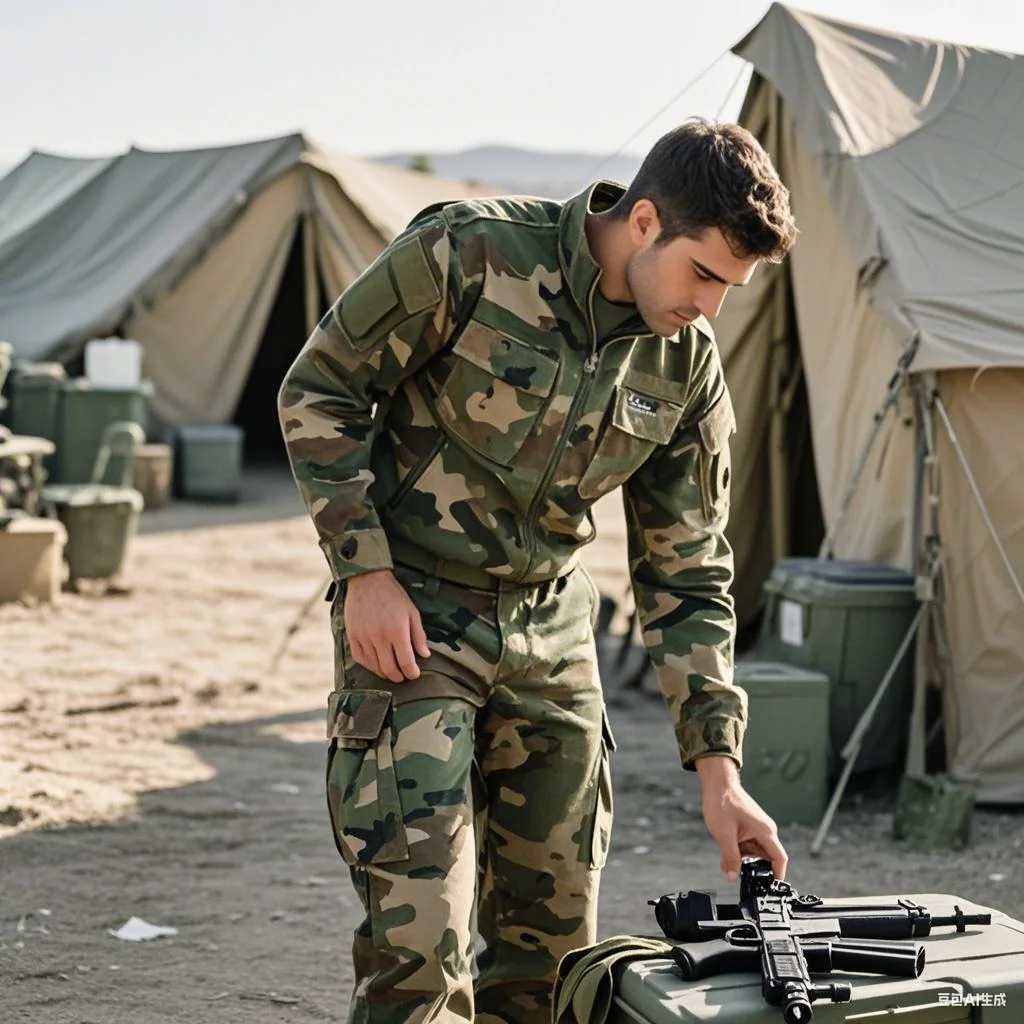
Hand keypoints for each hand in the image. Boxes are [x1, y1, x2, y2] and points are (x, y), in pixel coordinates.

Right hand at [344, 570, 429, 682]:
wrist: (368, 580)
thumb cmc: (393, 595)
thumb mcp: (412, 612)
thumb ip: (418, 636)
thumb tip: (424, 655)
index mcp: (397, 631)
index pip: (406, 662)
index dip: (412, 672)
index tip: (414, 674)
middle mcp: (379, 637)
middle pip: (389, 669)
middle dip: (399, 677)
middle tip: (403, 676)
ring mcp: (364, 637)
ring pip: (374, 666)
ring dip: (384, 673)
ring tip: (391, 671)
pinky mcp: (352, 636)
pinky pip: (360, 658)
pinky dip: (369, 665)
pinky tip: (376, 663)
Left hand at [695, 755, 787, 881]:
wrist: (717, 784)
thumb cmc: (723, 801)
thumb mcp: (724, 834)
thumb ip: (730, 858)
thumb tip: (732, 877)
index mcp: (765, 832)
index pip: (780, 859)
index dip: (777, 876)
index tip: (770, 888)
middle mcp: (765, 830)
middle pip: (766, 858)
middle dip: (753, 868)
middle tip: (737, 871)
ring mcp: (756, 829)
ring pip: (755, 853)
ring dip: (743, 859)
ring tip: (727, 859)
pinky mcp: (748, 827)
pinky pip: (748, 846)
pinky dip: (739, 851)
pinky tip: (727, 849)